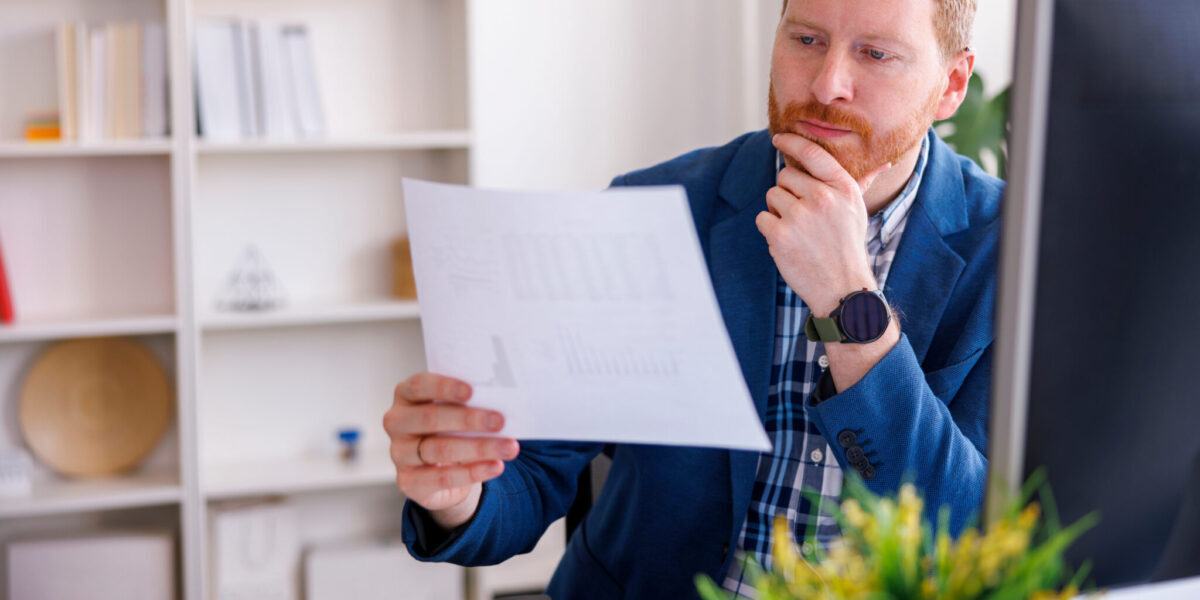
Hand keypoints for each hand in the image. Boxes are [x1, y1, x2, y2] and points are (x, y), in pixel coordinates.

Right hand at [384, 372, 519, 529]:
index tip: (472, 391)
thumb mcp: (456, 411)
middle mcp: (397, 422)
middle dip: (469, 419)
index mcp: (406, 395)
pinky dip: (473, 472)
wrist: (442, 470)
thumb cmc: (451, 428)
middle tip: (500, 421)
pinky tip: (495, 466)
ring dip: (479, 448)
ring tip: (508, 447)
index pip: (419, 385)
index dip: (444, 387)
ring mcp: (399, 453)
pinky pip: (442, 478)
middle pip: (430, 418)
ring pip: (439, 449)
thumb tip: (501, 400)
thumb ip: (468, 402)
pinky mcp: (408, 481)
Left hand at [755, 133, 890, 315]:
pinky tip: (788, 242)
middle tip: (803, 215)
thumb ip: (861, 183)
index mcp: (842, 187)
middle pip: (785, 175)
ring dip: (778, 211)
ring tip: (798, 230)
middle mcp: (822, 197)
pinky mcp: (780, 235)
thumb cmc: (848, 245)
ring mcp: (799, 216)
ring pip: (772, 195)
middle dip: (788, 191)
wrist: (842, 287)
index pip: (812, 153)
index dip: (791, 142)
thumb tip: (886, 161)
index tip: (779, 138)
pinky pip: (762, 217)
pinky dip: (769, 229)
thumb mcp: (858, 210)